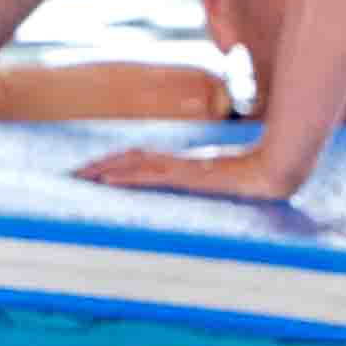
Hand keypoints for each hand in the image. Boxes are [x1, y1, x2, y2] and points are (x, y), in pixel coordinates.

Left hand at [77, 142, 299, 199]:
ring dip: (103, 171)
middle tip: (71, 175)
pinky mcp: (187, 176)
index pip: (139, 158)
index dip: (113, 163)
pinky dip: (126, 178)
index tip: (91, 172)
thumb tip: (204, 188)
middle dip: (98, 166)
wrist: (274, 170)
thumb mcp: (226, 183)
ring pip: (132, 164)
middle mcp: (177, 161)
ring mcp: (181, 167)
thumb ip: (210, 183)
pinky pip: (149, 176)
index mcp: (182, 162)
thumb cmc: (255, 175)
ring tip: (78, 178)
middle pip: (128, 158)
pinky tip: (106, 182)